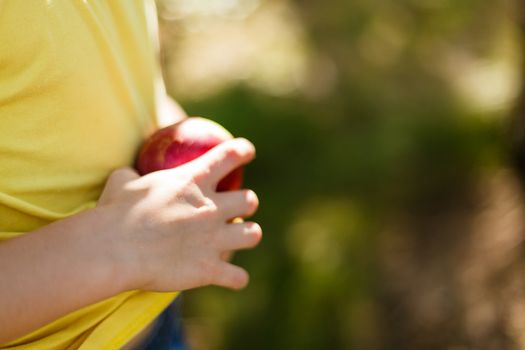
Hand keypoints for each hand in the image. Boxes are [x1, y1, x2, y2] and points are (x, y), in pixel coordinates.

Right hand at [97, 138, 260, 291]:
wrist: (114, 250)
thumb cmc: (115, 213)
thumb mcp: (122, 182)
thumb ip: (131, 175)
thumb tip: (128, 174)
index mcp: (193, 181)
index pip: (229, 156)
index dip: (242, 151)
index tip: (248, 152)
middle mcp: (211, 209)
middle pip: (250, 200)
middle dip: (246, 203)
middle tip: (234, 209)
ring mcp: (213, 240)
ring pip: (253, 234)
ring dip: (247, 235)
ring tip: (238, 238)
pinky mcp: (209, 270)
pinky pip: (238, 277)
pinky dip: (236, 278)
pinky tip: (231, 278)